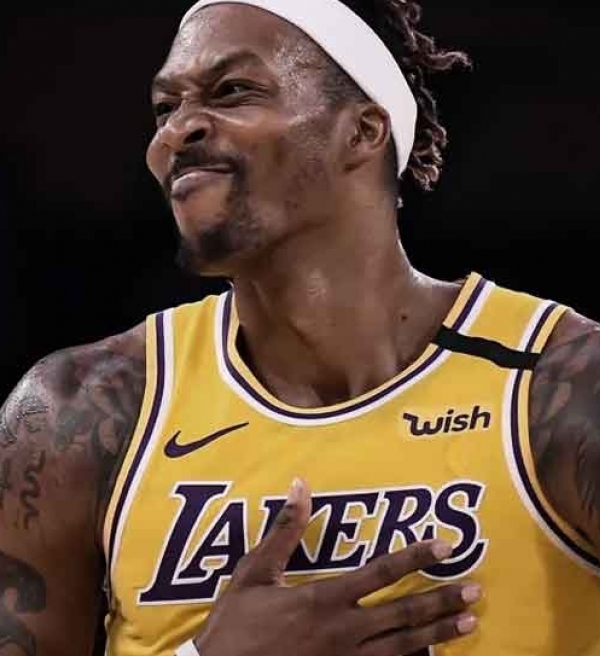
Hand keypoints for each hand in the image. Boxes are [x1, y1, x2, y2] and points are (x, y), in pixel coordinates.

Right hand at [194, 478, 480, 655]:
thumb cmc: (237, 626)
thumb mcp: (254, 573)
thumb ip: (283, 531)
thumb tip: (300, 484)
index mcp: (324, 598)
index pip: (380, 573)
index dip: (415, 556)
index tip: (446, 545)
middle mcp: (344, 631)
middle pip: (403, 614)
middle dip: (442, 600)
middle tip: (475, 591)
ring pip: (404, 649)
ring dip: (439, 634)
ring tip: (470, 623)